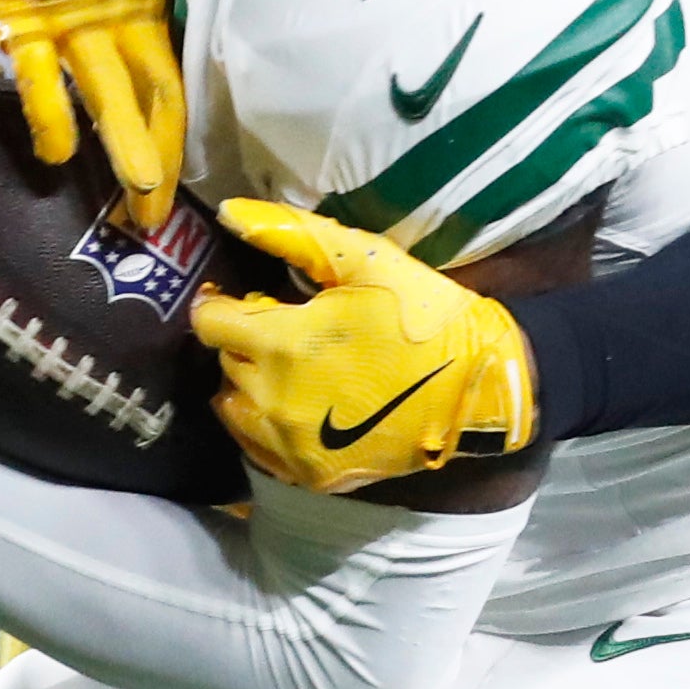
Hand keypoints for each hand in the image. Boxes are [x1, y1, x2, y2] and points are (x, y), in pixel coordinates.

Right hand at [0, 0, 183, 232]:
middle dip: (161, 156)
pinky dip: (52, 117)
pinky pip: (40, 76)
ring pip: (109, 86)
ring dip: (127, 139)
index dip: (174, 145)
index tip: (168, 201)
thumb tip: (131, 117)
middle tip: (157, 215)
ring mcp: (69, 18)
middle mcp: (119, 13)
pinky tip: (58, 155)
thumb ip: (112, 47)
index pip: (170, 86)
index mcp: (142, 9)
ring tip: (140, 189)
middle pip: (154, 92)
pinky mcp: (20, 22)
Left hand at [192, 203, 534, 492]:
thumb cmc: (424, 316)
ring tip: (281, 369)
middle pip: (224, 362)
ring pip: (232, 408)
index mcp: (281, 342)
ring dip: (245, 384)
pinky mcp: (310, 474)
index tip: (242, 299)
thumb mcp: (365, 260)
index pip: (210, 322)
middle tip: (277, 329)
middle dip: (241, 340)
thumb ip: (291, 234)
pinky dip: (262, 425)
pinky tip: (293, 407)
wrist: (479, 391)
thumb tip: (231, 214)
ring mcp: (290, 443)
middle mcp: (273, 398)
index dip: (222, 304)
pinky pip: (255, 448)